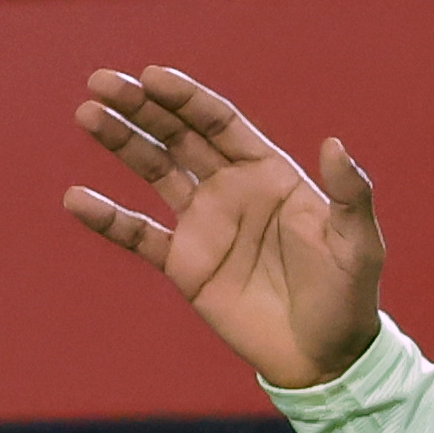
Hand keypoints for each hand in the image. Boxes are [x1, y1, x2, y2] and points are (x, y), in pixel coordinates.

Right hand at [65, 65, 391, 391]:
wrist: (326, 356)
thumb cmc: (349, 296)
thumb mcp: (358, 244)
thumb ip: (349, 194)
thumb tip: (335, 144)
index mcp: (272, 175)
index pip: (221, 124)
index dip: (186, 99)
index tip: (152, 75)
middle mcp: (233, 190)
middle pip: (179, 136)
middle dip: (143, 107)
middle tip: (101, 82)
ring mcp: (205, 225)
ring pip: (154, 171)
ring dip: (122, 143)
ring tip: (87, 115)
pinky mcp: (185, 263)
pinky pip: (138, 235)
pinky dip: (108, 218)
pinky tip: (76, 198)